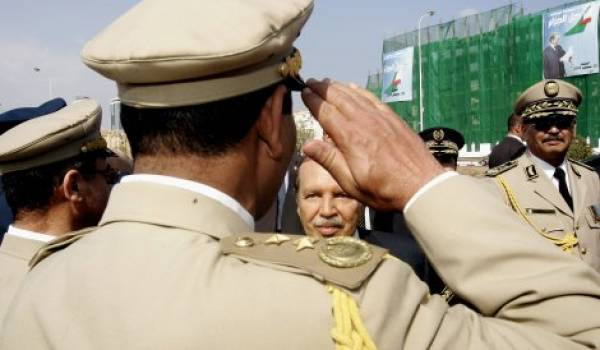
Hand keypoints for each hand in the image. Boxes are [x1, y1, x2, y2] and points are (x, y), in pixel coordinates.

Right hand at [301, 78, 443, 210]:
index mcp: (350, 138)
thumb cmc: (384, 190)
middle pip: (339, 98)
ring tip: (327, 82)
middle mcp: (364, 122)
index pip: (326, 112)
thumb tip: (307, 145)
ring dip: (339, 87)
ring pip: (355, 96)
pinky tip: (353, 87)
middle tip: (311, 81)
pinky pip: (372, 98)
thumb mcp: (351, 183)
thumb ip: (329, 160)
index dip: (313, 100)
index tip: (303, 92)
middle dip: (323, 88)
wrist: (421, 185)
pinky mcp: (393, 119)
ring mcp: (380, 118)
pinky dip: (360, 91)